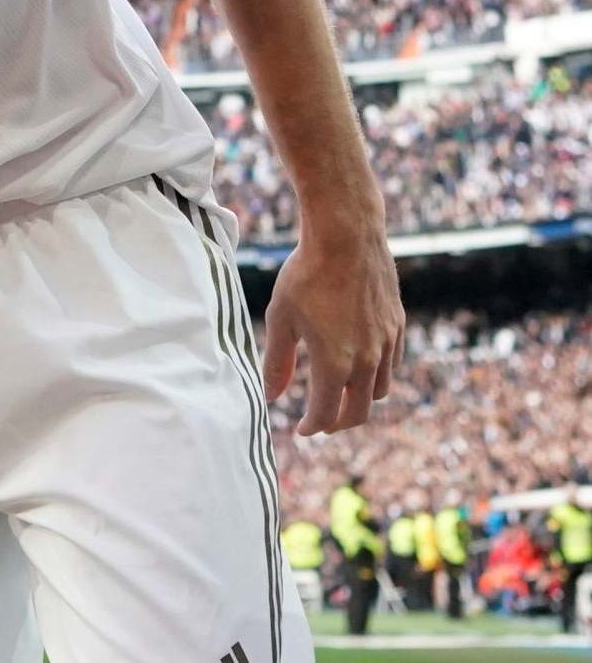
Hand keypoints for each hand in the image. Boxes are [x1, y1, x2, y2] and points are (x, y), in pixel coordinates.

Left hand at [261, 214, 404, 436]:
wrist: (347, 238)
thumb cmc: (305, 275)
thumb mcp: (281, 318)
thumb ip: (277, 361)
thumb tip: (271, 396)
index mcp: (335, 363)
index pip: (325, 413)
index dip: (312, 427)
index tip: (301, 430)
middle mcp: (367, 360)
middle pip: (359, 412)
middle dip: (338, 423)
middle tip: (322, 423)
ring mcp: (387, 344)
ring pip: (379, 390)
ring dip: (359, 400)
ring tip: (339, 395)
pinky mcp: (398, 326)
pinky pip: (392, 364)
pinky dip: (376, 375)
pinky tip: (360, 364)